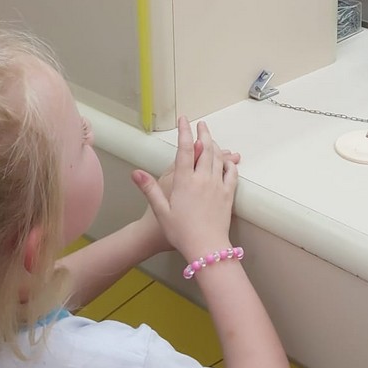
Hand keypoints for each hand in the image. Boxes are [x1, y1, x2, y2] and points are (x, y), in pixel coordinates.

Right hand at [131, 117, 239, 259]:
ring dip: (215, 145)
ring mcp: (218, 185)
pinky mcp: (228, 194)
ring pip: (218, 158)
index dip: (184, 132)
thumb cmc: (181, 232)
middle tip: (201, 123)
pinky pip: (231, 173)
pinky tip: (227, 160)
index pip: (185, 149)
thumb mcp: (160, 211)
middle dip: (203, 133)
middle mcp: (203, 179)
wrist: (206, 247)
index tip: (184, 120)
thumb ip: (149, 189)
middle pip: (206, 149)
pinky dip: (229, 163)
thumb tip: (136, 172)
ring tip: (211, 138)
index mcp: (185, 181)